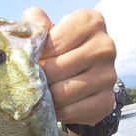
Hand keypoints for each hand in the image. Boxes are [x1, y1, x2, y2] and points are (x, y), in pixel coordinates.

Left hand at [22, 6, 116, 124]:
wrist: (80, 79)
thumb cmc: (58, 51)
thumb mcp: (46, 32)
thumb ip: (34, 25)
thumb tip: (27, 33)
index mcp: (91, 22)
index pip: (53, 43)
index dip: (34, 56)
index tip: (27, 63)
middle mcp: (105, 46)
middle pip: (57, 69)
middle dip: (37, 80)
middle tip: (26, 84)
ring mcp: (109, 75)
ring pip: (63, 93)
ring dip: (45, 98)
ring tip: (37, 96)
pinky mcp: (107, 101)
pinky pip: (72, 112)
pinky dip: (57, 113)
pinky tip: (51, 108)